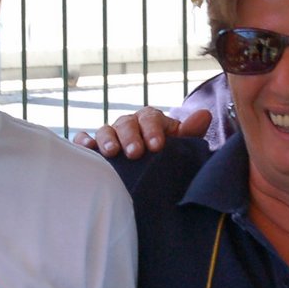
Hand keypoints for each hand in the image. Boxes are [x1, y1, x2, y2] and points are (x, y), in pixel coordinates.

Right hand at [72, 107, 210, 157]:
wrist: (151, 172)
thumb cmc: (166, 157)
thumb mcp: (179, 147)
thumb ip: (190, 133)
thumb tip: (204, 115)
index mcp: (150, 120)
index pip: (150, 118)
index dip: (153, 130)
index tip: (158, 146)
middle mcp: (129, 124)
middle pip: (126, 123)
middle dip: (130, 137)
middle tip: (135, 153)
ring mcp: (110, 134)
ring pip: (105, 130)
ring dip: (107, 140)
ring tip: (111, 153)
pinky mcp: (94, 146)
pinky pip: (84, 139)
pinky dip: (84, 142)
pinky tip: (87, 150)